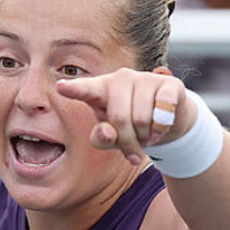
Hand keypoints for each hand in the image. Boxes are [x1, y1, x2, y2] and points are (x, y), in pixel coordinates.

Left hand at [56, 68, 190, 165]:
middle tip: (135, 151)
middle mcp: (121, 78)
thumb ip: (102, 139)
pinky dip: (162, 128)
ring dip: (146, 137)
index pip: (85, 89)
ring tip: (147, 136)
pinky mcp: (168, 84)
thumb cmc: (131, 127)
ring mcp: (145, 78)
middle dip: (128, 142)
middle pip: (119, 118)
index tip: (60, 87)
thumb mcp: (112, 138)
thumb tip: (107, 132)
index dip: (74, 89)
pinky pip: (163, 111)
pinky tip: (162, 126)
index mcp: (100, 90)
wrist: (167, 120)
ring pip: (141, 118)